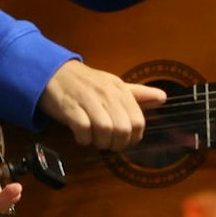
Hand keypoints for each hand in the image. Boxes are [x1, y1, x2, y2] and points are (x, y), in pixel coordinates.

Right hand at [38, 59, 166, 150]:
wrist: (52, 72)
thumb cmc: (85, 82)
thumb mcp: (114, 85)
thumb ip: (138, 94)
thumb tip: (163, 97)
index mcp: (120, 90)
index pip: (138, 121)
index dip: (133, 138)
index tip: (124, 140)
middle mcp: (107, 94)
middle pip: (123, 129)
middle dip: (117, 144)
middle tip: (108, 144)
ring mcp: (88, 100)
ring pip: (105, 130)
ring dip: (101, 142)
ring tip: (95, 141)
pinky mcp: (70, 108)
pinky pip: (83, 129)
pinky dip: (84, 139)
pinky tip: (81, 137)